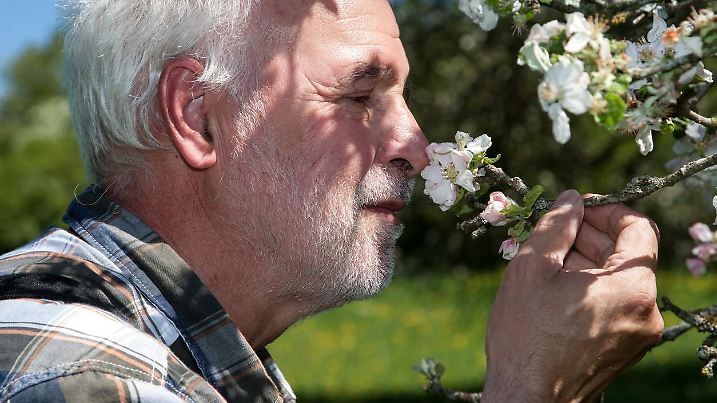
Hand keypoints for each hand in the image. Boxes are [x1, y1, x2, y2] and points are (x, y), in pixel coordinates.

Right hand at [482, 190, 662, 402]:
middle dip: (590, 237)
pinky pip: (614, 306)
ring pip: (618, 281)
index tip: (576, 209)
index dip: (607, 210)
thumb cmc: (526, 335)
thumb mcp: (532, 267)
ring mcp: (638, 335)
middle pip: (628, 256)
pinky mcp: (625, 350)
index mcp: (632, 287)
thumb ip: (556, 225)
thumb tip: (571, 199)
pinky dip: (590, 290)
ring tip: (548, 261)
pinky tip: (555, 290)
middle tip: (554, 231)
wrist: (526, 398)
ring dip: (587, 264)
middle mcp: (646, 311)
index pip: (638, 229)